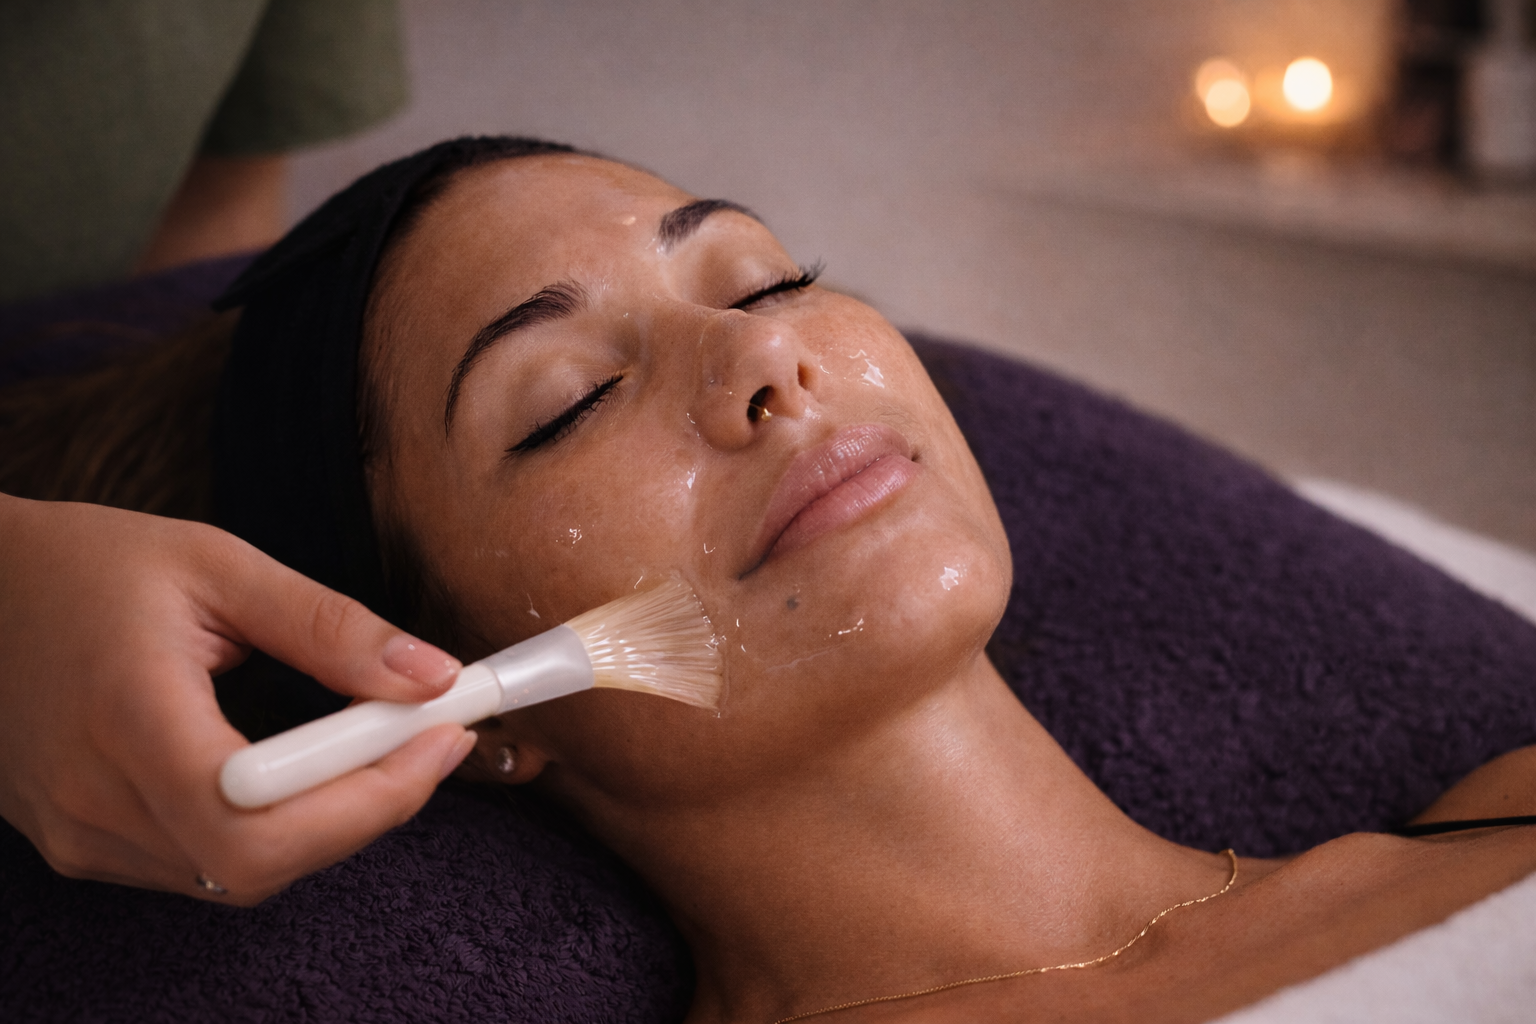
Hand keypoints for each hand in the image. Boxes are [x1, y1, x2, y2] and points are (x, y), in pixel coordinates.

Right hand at [0, 494, 474, 905]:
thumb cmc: (91, 566)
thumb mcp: (219, 566)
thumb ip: (331, 626)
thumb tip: (433, 676)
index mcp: (128, 717)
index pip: (260, 825)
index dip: (370, 799)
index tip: (440, 737)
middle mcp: (92, 799)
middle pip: (259, 866)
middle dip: (368, 809)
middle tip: (427, 739)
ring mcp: (78, 834)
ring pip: (237, 877)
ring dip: (328, 823)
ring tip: (375, 743)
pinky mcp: (79, 844)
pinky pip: (202, 866)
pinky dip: (276, 830)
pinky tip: (306, 770)